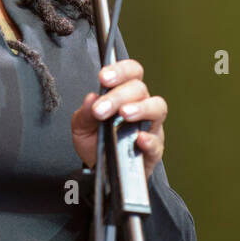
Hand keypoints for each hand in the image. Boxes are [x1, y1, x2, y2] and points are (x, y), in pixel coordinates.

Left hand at [71, 58, 166, 179]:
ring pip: (157, 108)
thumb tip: (91, 97)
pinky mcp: (154, 150)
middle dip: (118, 96)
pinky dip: (149, 139)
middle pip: (140, 89)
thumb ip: (84, 113)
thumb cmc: (96, 142)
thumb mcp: (82, 127)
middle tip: (101, 109)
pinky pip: (158, 142)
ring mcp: (150, 127)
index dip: (120, 70)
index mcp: (124, 95)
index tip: (103, 77)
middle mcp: (140, 106)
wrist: (100, 170)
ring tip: (125, 114)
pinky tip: (139, 139)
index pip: (130, 73)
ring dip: (141, 108)